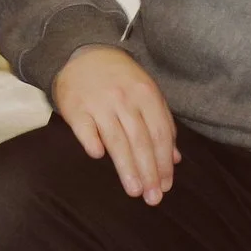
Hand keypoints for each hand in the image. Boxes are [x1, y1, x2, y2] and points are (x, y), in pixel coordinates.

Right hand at [54, 45, 180, 203]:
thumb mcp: (145, 92)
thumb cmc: (119, 78)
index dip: (164, 162)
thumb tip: (175, 159)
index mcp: (146, 94)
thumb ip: (161, 123)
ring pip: (117, 139)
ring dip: (127, 167)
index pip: (160, 133)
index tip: (166, 186)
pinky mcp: (76, 107)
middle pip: (141, 140)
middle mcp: (125, 99)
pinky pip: (85, 128)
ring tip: (134, 190)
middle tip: (153, 197)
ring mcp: (99, 103)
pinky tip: (98, 157)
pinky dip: (92, 141)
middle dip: (149, 171)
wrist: (81, 52)